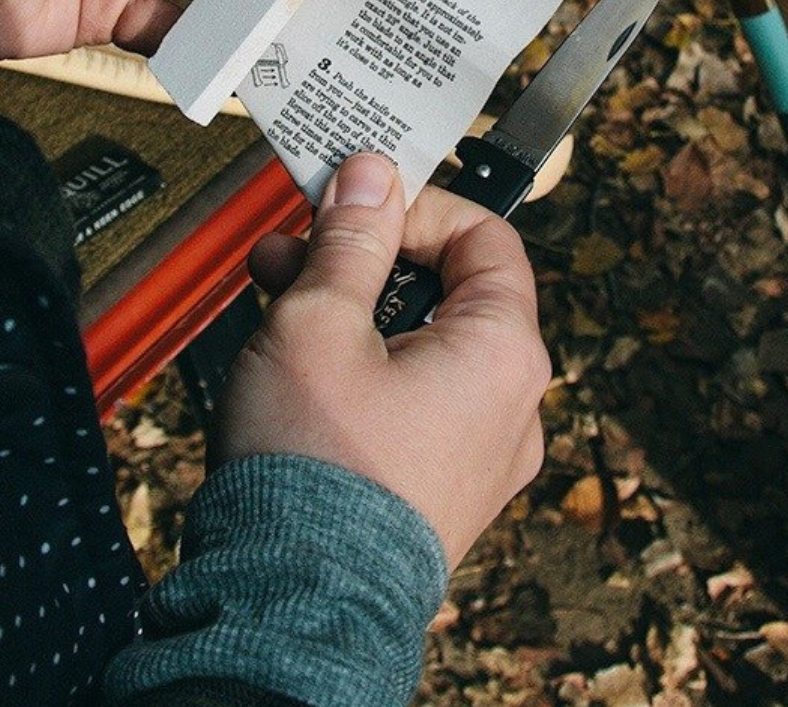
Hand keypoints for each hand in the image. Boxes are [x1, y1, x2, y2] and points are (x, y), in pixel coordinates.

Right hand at [217, 155, 551, 569]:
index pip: (486, 237)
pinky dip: (364, 369)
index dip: (418, 208)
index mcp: (504, 354)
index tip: (358, 202)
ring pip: (422, 346)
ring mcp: (479, 455)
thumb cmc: (314, 473)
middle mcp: (509, 406)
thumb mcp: (319, 322)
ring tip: (278, 297)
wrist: (289, 610)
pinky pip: (413, 401)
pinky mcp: (439, 489)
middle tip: (299, 247)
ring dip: (353, 310)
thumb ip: (351, 240)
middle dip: (367, 259)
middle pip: (449, 291)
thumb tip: (371, 177)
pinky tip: (298, 361)